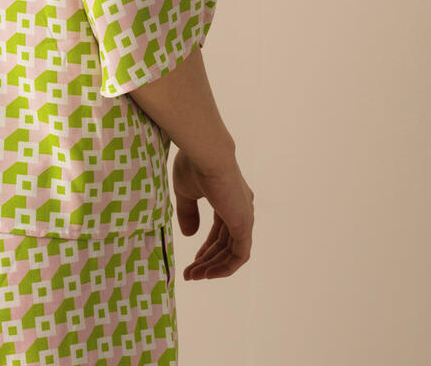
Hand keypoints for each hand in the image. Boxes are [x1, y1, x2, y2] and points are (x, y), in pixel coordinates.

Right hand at [171, 148, 253, 279]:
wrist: (205, 153)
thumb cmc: (194, 164)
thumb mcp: (185, 191)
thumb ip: (188, 213)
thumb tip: (189, 235)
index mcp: (229, 197)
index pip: (221, 230)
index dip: (207, 246)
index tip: (193, 260)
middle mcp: (241, 208)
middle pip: (225, 243)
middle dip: (208, 260)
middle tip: (191, 273)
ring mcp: (244, 217)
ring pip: (231, 252)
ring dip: (213, 267)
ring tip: (194, 276)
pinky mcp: (244, 224)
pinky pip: (239, 255)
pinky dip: (225, 267)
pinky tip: (208, 274)